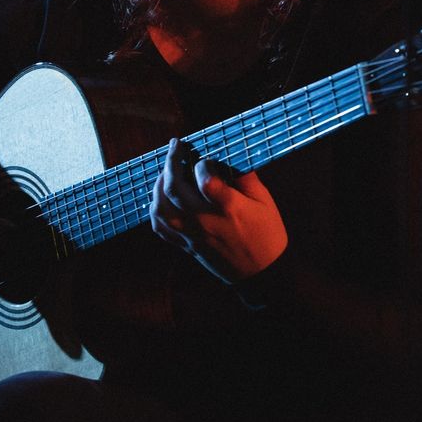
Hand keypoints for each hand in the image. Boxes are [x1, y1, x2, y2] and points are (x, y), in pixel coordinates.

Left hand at [150, 138, 287, 282]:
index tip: (206, 157)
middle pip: (175, 189)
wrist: (262, 274)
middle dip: (171, 162)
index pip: (205, 179)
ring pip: (162, 208)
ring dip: (159, 185)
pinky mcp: (187, 246)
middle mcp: (205, 221)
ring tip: (166, 171)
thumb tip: (227, 154)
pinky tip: (161, 197)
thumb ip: (244, 176)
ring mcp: (193, 235)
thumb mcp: (264, 201)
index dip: (202, 162)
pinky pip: (161, 228)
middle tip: (176, 147)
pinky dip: (155, 210)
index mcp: (228, 208)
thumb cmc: (266, 234)